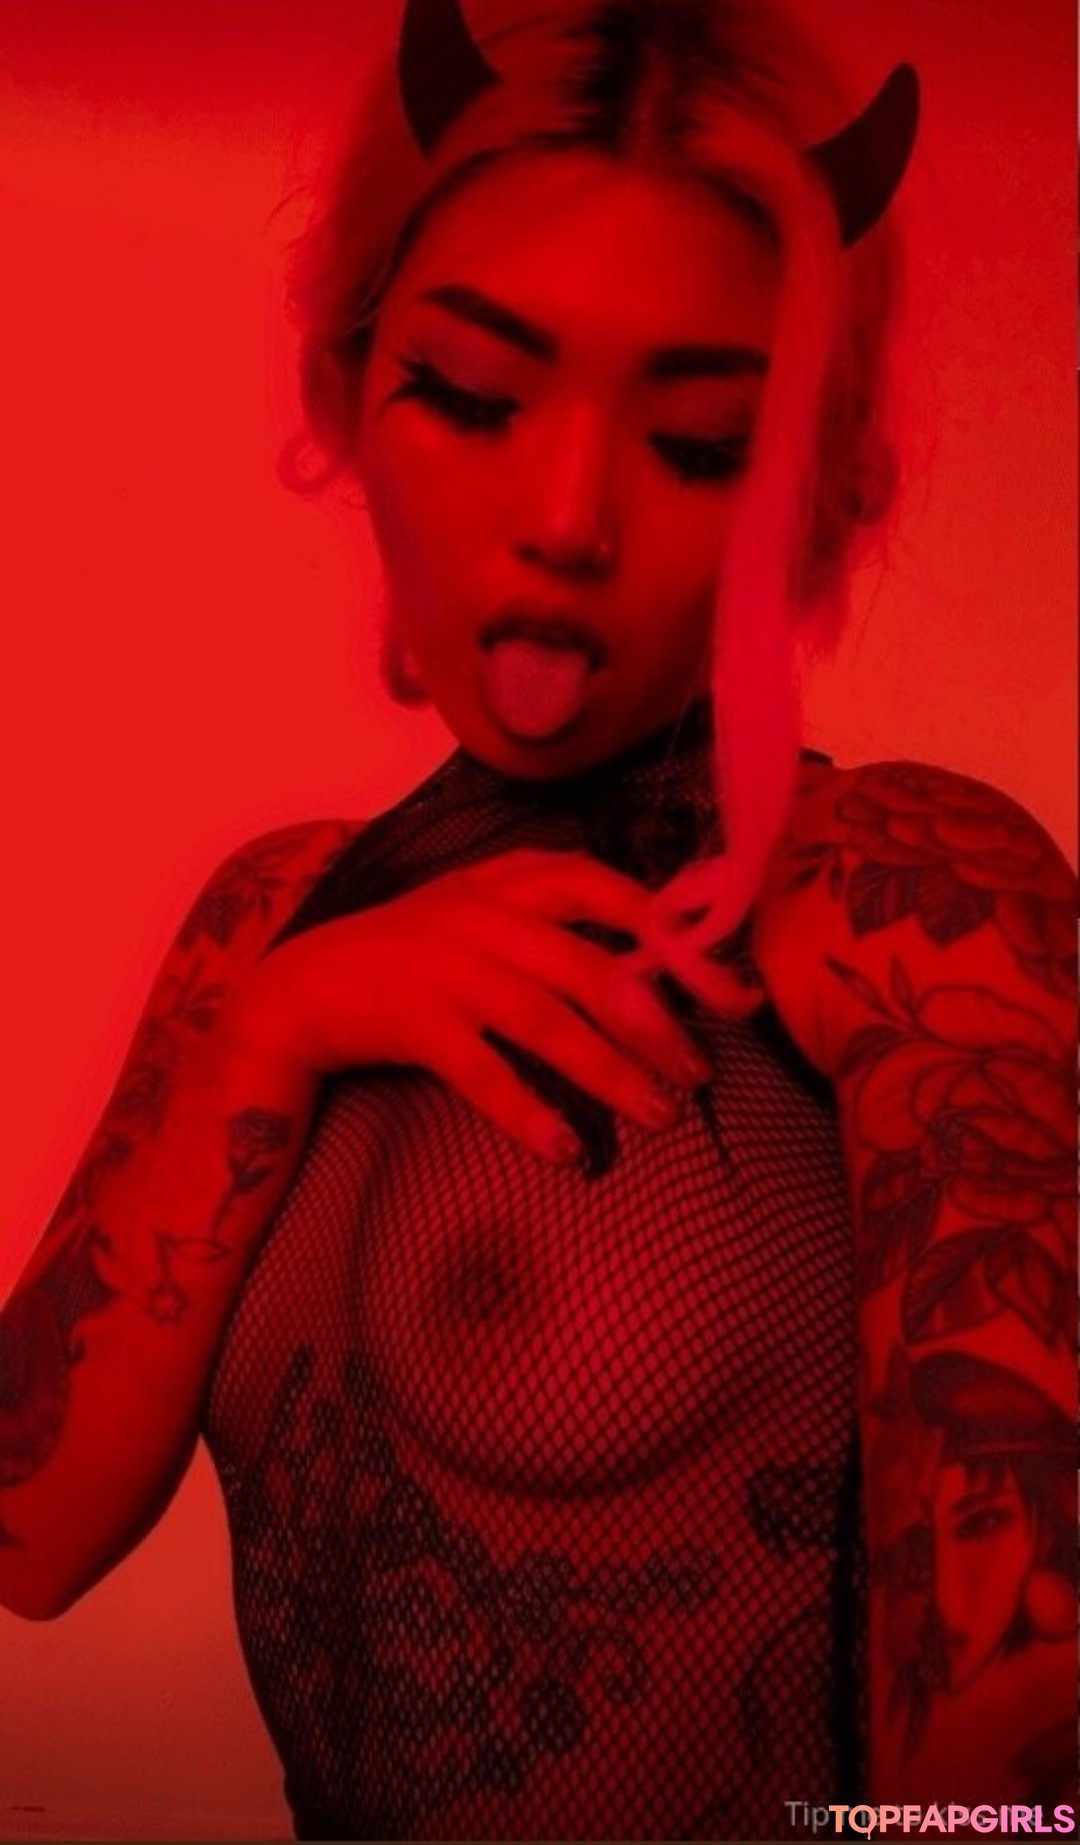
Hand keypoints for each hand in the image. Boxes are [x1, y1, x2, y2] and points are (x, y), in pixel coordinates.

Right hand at [224, 848, 713, 1164]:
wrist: (300, 988)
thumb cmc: (413, 955)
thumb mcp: (482, 914)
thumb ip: (559, 926)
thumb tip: (662, 964)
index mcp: (508, 882)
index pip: (605, 890)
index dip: (673, 936)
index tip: (729, 988)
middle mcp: (483, 918)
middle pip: (590, 969)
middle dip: (655, 1025)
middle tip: (699, 1074)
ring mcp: (447, 969)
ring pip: (547, 1022)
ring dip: (609, 1075)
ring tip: (659, 1117)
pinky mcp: (413, 1022)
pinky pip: (482, 1072)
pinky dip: (527, 1112)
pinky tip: (567, 1150)